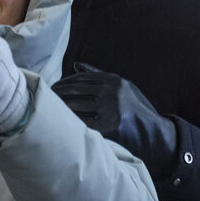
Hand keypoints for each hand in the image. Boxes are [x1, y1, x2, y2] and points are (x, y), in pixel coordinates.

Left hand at [53, 64, 177, 178]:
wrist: (156, 135)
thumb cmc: (136, 110)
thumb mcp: (124, 87)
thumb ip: (99, 75)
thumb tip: (74, 65)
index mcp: (114, 80)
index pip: (80, 78)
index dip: (63, 83)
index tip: (52, 88)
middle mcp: (112, 92)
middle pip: (75, 91)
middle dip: (57, 95)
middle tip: (43, 99)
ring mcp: (111, 110)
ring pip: (75, 107)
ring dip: (59, 110)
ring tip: (48, 112)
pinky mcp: (110, 128)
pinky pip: (83, 124)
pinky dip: (70, 124)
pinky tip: (60, 126)